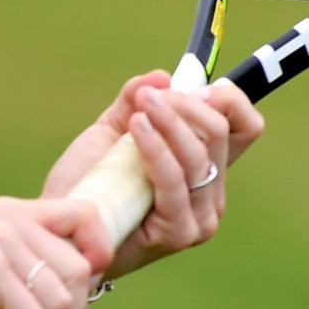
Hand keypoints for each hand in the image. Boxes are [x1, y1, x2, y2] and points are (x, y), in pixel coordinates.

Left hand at [43, 69, 263, 280]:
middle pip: (221, 132)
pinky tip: (137, 127)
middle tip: (150, 95)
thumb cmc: (90, 184)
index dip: (228, 100)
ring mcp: (199, 217)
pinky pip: (174, 180)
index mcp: (205, 167)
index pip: (245, 127)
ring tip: (140, 106)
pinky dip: (156, 148)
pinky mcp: (180, 233)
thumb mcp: (112, 132)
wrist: (64, 228)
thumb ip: (134, 101)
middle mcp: (211, 194)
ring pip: (199, 155)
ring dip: (170, 121)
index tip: (193, 86)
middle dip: (185, 104)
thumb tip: (162, 76)